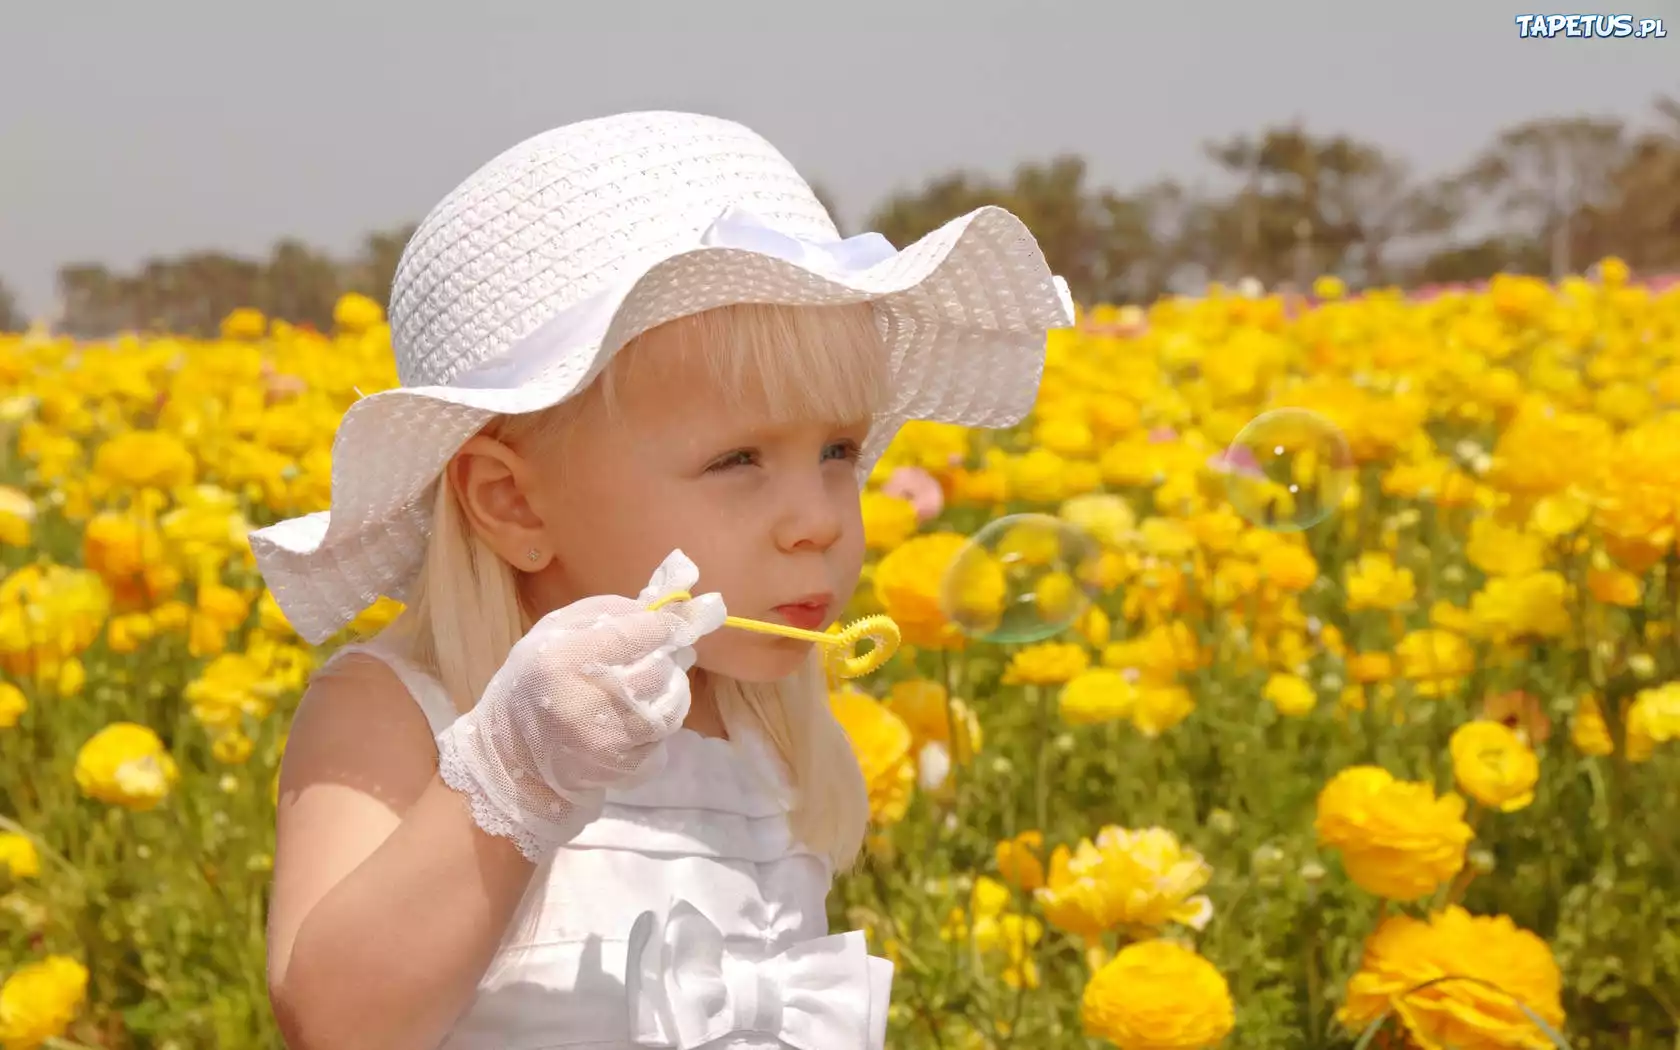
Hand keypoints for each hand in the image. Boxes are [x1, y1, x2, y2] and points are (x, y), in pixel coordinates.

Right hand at [434, 550, 724, 861]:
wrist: (513, 754)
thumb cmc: (538, 678)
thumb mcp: (560, 630)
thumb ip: (617, 608)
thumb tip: (678, 593)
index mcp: (565, 657)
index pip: (642, 632)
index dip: (672, 624)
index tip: (691, 617)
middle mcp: (589, 700)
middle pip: (661, 666)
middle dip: (667, 656)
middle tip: (655, 653)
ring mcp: (610, 740)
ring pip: (673, 701)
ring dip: (669, 688)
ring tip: (643, 684)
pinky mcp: (626, 768)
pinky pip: (667, 734)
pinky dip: (660, 720)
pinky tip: (634, 718)